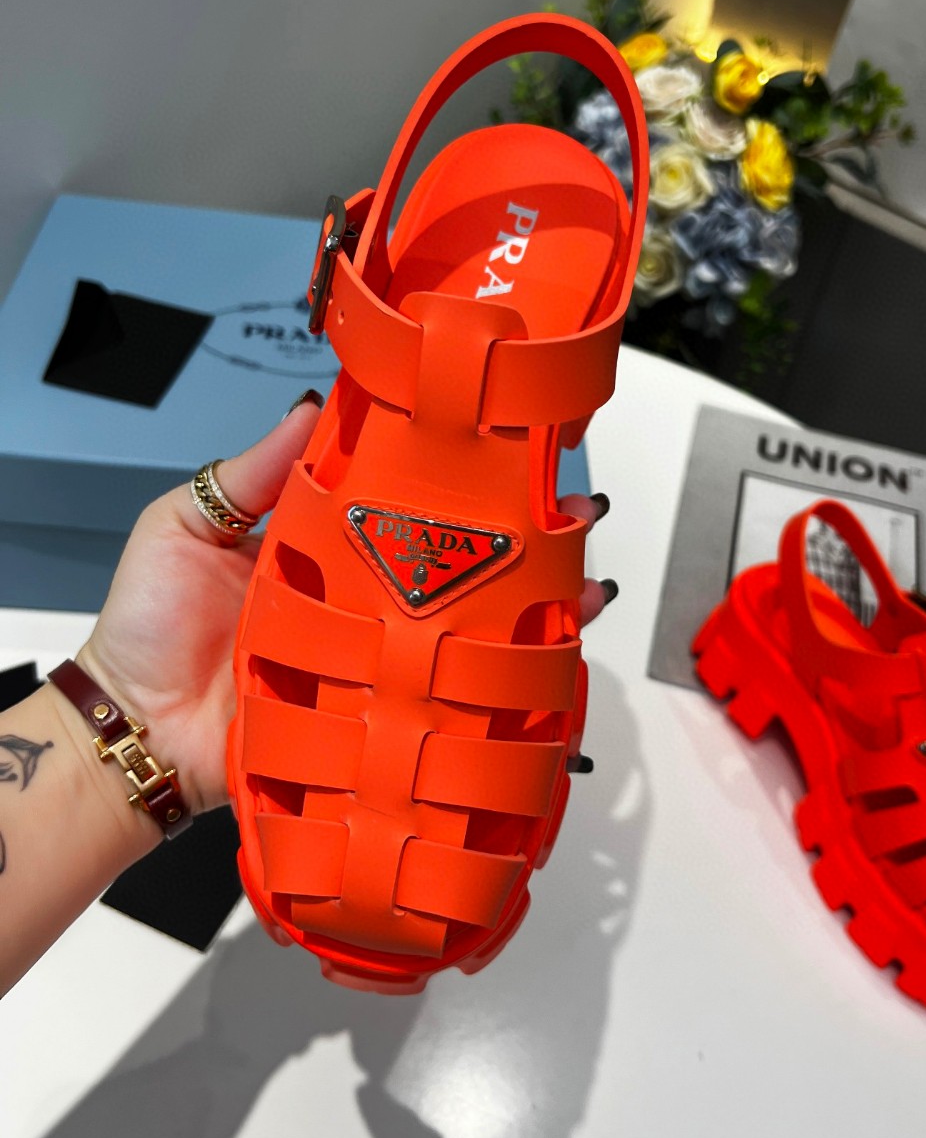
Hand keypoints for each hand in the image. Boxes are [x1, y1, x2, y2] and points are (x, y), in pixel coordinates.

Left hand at [77, 400, 614, 815]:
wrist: (132, 733)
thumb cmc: (149, 625)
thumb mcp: (185, 525)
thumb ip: (252, 473)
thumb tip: (316, 403)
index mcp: (327, 544)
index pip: (404, 502)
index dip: (455, 478)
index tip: (510, 449)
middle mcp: (364, 598)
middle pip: (455, 567)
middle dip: (523, 543)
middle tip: (575, 518)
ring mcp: (376, 659)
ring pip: (467, 631)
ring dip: (531, 610)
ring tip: (580, 589)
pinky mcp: (377, 716)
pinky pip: (444, 702)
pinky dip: (499, 690)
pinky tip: (546, 668)